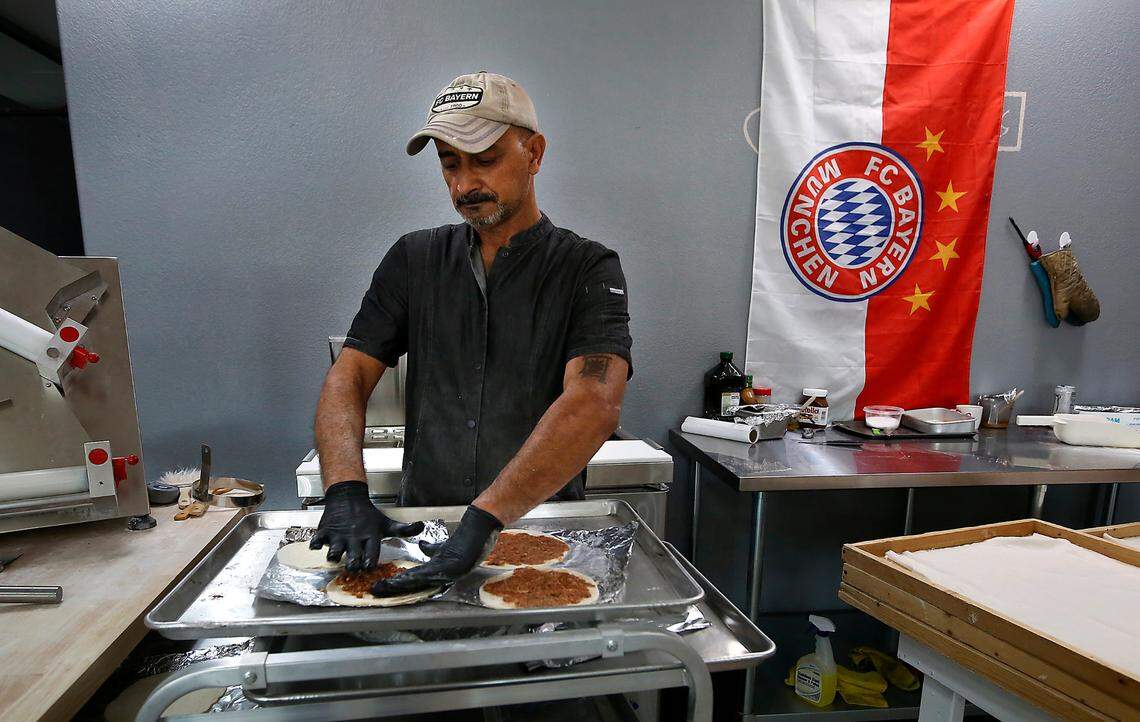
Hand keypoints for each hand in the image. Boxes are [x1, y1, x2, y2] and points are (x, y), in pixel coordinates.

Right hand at [309, 481, 423, 571]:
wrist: (348, 497)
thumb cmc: (367, 515)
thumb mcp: (387, 523)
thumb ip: (404, 530)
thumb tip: (422, 527)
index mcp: (370, 536)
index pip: (371, 553)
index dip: (370, 562)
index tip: (368, 566)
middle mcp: (354, 538)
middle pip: (353, 556)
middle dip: (353, 564)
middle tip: (353, 566)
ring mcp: (338, 535)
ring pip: (334, 550)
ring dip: (335, 555)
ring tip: (335, 555)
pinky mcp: (325, 532)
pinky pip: (317, 540)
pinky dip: (316, 544)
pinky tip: (317, 546)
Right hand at [371, 505, 501, 596]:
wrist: (480, 527)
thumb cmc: (466, 538)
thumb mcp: (444, 547)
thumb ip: (431, 549)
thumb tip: (420, 546)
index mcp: (438, 571)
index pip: (415, 580)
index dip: (399, 584)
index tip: (382, 585)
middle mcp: (443, 575)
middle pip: (416, 584)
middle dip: (396, 588)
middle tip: (378, 590)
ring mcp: (450, 573)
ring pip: (423, 581)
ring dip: (405, 584)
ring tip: (388, 585)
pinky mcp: (456, 566)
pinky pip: (435, 572)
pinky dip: (420, 576)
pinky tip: (409, 576)